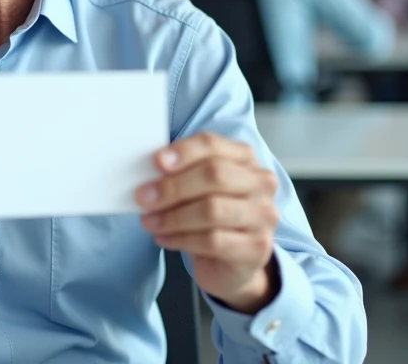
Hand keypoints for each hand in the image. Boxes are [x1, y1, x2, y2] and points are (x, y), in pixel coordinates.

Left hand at [137, 133, 280, 312]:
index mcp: (245, 158)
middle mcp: (261, 183)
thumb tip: (149, 173)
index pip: (213, 145)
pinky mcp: (257, 248)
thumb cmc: (212, 217)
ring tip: (149, 221)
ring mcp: (263, 216)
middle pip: (214, 175)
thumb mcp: (197, 189)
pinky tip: (164, 238)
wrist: (231, 262)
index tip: (157, 161)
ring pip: (212, 210)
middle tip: (144, 197)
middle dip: (173, 186)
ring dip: (173, 216)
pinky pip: (212, 241)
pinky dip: (181, 239)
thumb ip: (180, 175)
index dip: (184, 152)